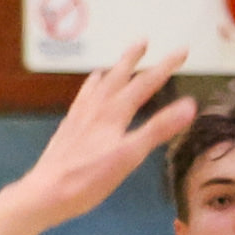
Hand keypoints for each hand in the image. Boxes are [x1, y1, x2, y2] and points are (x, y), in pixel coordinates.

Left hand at [9, 45, 197, 226]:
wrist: (45, 192)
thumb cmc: (88, 179)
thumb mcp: (129, 156)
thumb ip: (158, 130)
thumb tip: (189, 106)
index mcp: (113, 112)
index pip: (145, 83)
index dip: (165, 66)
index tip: (181, 52)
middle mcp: (95, 108)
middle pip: (118, 76)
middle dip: (133, 58)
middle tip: (143, 41)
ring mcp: (79, 116)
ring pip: (98, 86)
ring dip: (111, 72)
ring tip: (114, 65)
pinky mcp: (68, 128)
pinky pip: (82, 99)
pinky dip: (89, 89)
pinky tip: (87, 95)